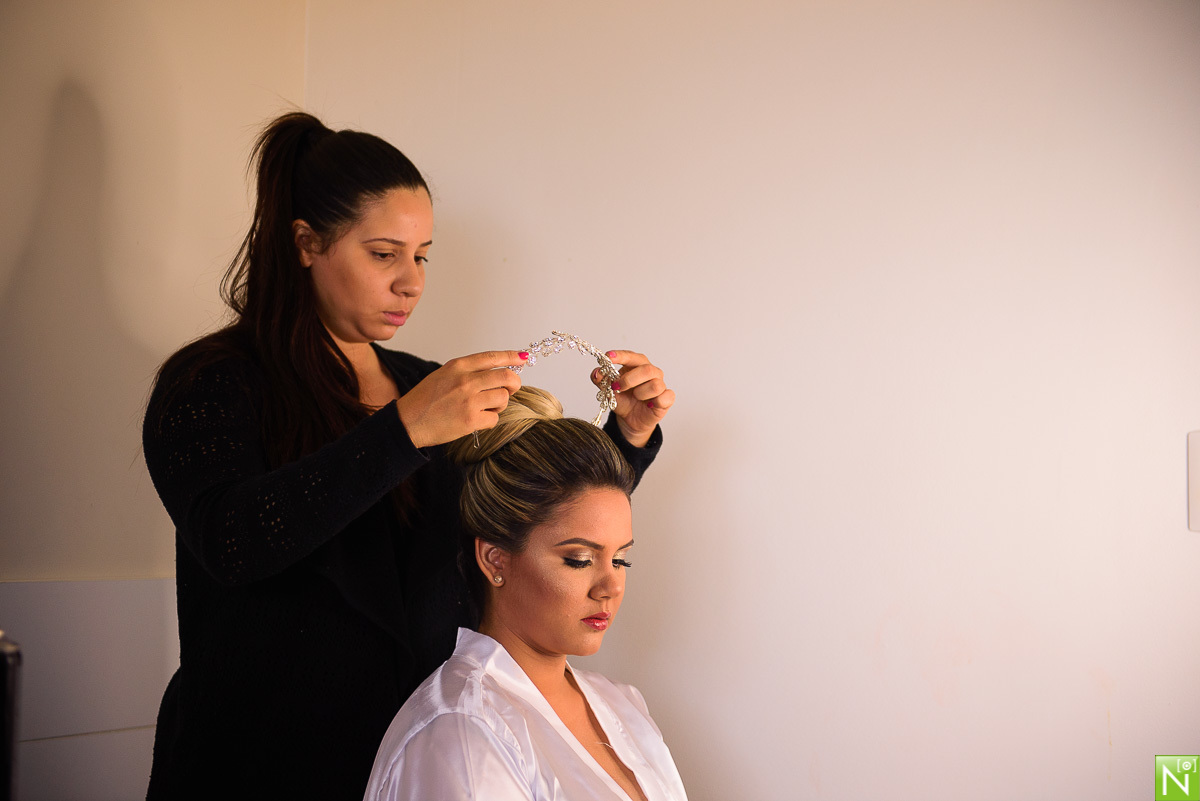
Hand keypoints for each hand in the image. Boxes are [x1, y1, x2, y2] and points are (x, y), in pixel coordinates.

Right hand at [396, 351, 524, 448]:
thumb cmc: (425, 400)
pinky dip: (489, 419)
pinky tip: (475, 419)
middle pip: (507, 377)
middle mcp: (465, 380)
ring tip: (485, 407)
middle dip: (514, 383)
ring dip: (499, 404)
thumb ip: (467, 371)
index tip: (523, 357)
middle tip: (510, 389)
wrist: (408, 421)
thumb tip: (495, 372)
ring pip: (503, 397)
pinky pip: (495, 418)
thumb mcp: (444, 375)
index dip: (511, 357)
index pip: (492, 357)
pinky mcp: (471, 419)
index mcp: (458, 366)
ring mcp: (469, 400)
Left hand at [593, 350, 673, 447]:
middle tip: (617, 387)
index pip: (632, 356)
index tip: (608, 357)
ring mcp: (661, 384)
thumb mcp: (609, 391)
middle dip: (629, 379)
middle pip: (646, 369)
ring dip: (640, 393)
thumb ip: (601, 381)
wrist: (631, 419)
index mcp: (637, 365)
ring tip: (635, 397)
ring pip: (655, 385)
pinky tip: (648, 405)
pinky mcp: (667, 398)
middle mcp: (652, 372)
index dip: (621, 356)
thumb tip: (597, 373)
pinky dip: (654, 402)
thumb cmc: (624, 400)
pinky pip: (665, 397)